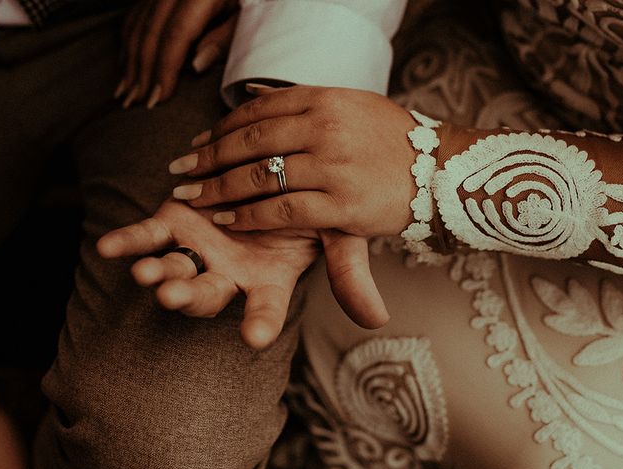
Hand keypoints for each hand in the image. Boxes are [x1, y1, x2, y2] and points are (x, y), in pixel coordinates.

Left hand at [97, 201, 388, 347]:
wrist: (271, 176)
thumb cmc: (306, 211)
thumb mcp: (335, 236)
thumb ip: (349, 273)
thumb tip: (378, 321)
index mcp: (266, 282)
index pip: (265, 310)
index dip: (258, 323)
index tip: (253, 340)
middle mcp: (228, 275)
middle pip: (208, 293)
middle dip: (191, 297)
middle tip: (178, 297)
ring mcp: (198, 253)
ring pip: (175, 269)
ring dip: (158, 274)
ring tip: (147, 275)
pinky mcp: (172, 227)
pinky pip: (147, 237)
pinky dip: (127, 243)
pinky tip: (110, 251)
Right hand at [118, 0, 237, 107]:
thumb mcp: (249, 17)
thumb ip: (225, 39)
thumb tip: (196, 66)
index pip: (176, 34)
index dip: (164, 69)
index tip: (157, 100)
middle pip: (152, 31)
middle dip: (142, 70)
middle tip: (135, 103)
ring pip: (139, 24)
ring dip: (131, 60)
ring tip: (126, 93)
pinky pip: (136, 14)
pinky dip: (130, 41)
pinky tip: (127, 64)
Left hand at [167, 86, 418, 235]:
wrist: (441, 173)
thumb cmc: (393, 143)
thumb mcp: (351, 106)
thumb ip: (303, 103)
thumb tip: (255, 94)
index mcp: (324, 99)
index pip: (257, 111)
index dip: (219, 130)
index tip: (196, 146)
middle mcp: (324, 128)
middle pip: (248, 141)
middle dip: (207, 159)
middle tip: (180, 172)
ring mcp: (331, 166)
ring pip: (258, 176)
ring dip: (218, 189)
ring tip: (193, 198)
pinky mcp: (340, 205)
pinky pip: (281, 210)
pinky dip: (248, 216)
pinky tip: (227, 220)